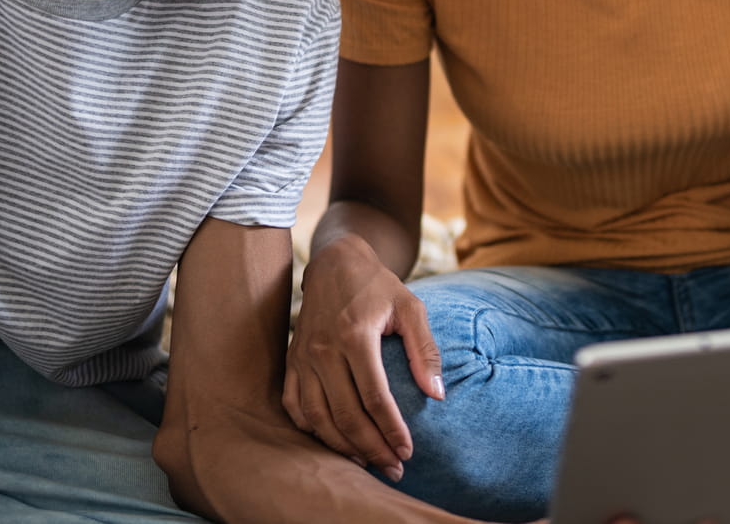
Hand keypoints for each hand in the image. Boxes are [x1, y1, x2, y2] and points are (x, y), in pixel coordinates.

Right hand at [283, 234, 444, 481]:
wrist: (334, 263)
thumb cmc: (378, 286)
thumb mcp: (410, 307)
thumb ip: (425, 350)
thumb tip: (437, 395)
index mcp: (354, 335)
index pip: (375, 397)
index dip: (391, 429)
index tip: (408, 451)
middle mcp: (323, 350)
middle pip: (345, 414)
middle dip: (371, 448)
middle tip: (393, 467)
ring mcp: (303, 357)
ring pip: (317, 417)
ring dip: (342, 446)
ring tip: (367, 462)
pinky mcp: (292, 361)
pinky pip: (295, 405)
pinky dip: (312, 429)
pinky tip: (333, 441)